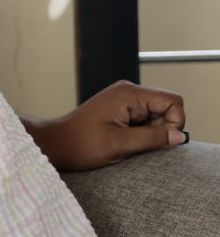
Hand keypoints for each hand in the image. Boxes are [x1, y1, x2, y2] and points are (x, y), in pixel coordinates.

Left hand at [21, 80, 185, 171]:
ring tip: (125, 141)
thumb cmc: (80, 144)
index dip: (173, 123)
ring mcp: (124, 99)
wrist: (56, 144)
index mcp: (128, 94)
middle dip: (160, 129)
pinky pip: (144, 120)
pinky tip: (122, 139)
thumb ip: (152, 138)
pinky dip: (140, 132)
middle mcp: (128, 91)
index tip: (155, 139)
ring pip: (156, 116)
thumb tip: (180, 136)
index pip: (173, 101)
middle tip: (135, 141)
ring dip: (149, 132)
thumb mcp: (119, 144)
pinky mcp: (120, 109)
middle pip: (166, 108)